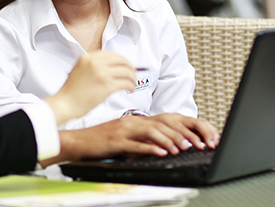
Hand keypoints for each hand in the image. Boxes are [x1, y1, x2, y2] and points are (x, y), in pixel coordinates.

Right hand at [39, 114, 219, 166]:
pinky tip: (161, 154)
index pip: (164, 120)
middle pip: (161, 124)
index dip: (183, 128)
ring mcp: (122, 130)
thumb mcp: (123, 135)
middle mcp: (131, 122)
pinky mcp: (115, 142)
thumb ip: (141, 137)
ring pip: (151, 132)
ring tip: (182, 148)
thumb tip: (162, 145)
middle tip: (196, 144)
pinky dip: (150, 149)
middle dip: (182, 134)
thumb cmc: (99, 140)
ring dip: (169, 141)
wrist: (76, 141)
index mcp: (135, 120)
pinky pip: (135, 145)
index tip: (198, 138)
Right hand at [44, 50, 134, 125]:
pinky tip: (129, 89)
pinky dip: (130, 86)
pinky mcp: (107, 86)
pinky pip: (125, 83)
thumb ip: (93, 65)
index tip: (126, 65)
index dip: (122, 60)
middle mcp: (95, 63)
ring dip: (132, 78)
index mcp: (87, 57)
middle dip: (130, 67)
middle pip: (121, 60)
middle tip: (132, 74)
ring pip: (126, 71)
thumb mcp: (80, 70)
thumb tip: (112, 67)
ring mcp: (101, 73)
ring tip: (132, 84)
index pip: (112, 54)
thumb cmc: (71, 91)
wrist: (65, 103)